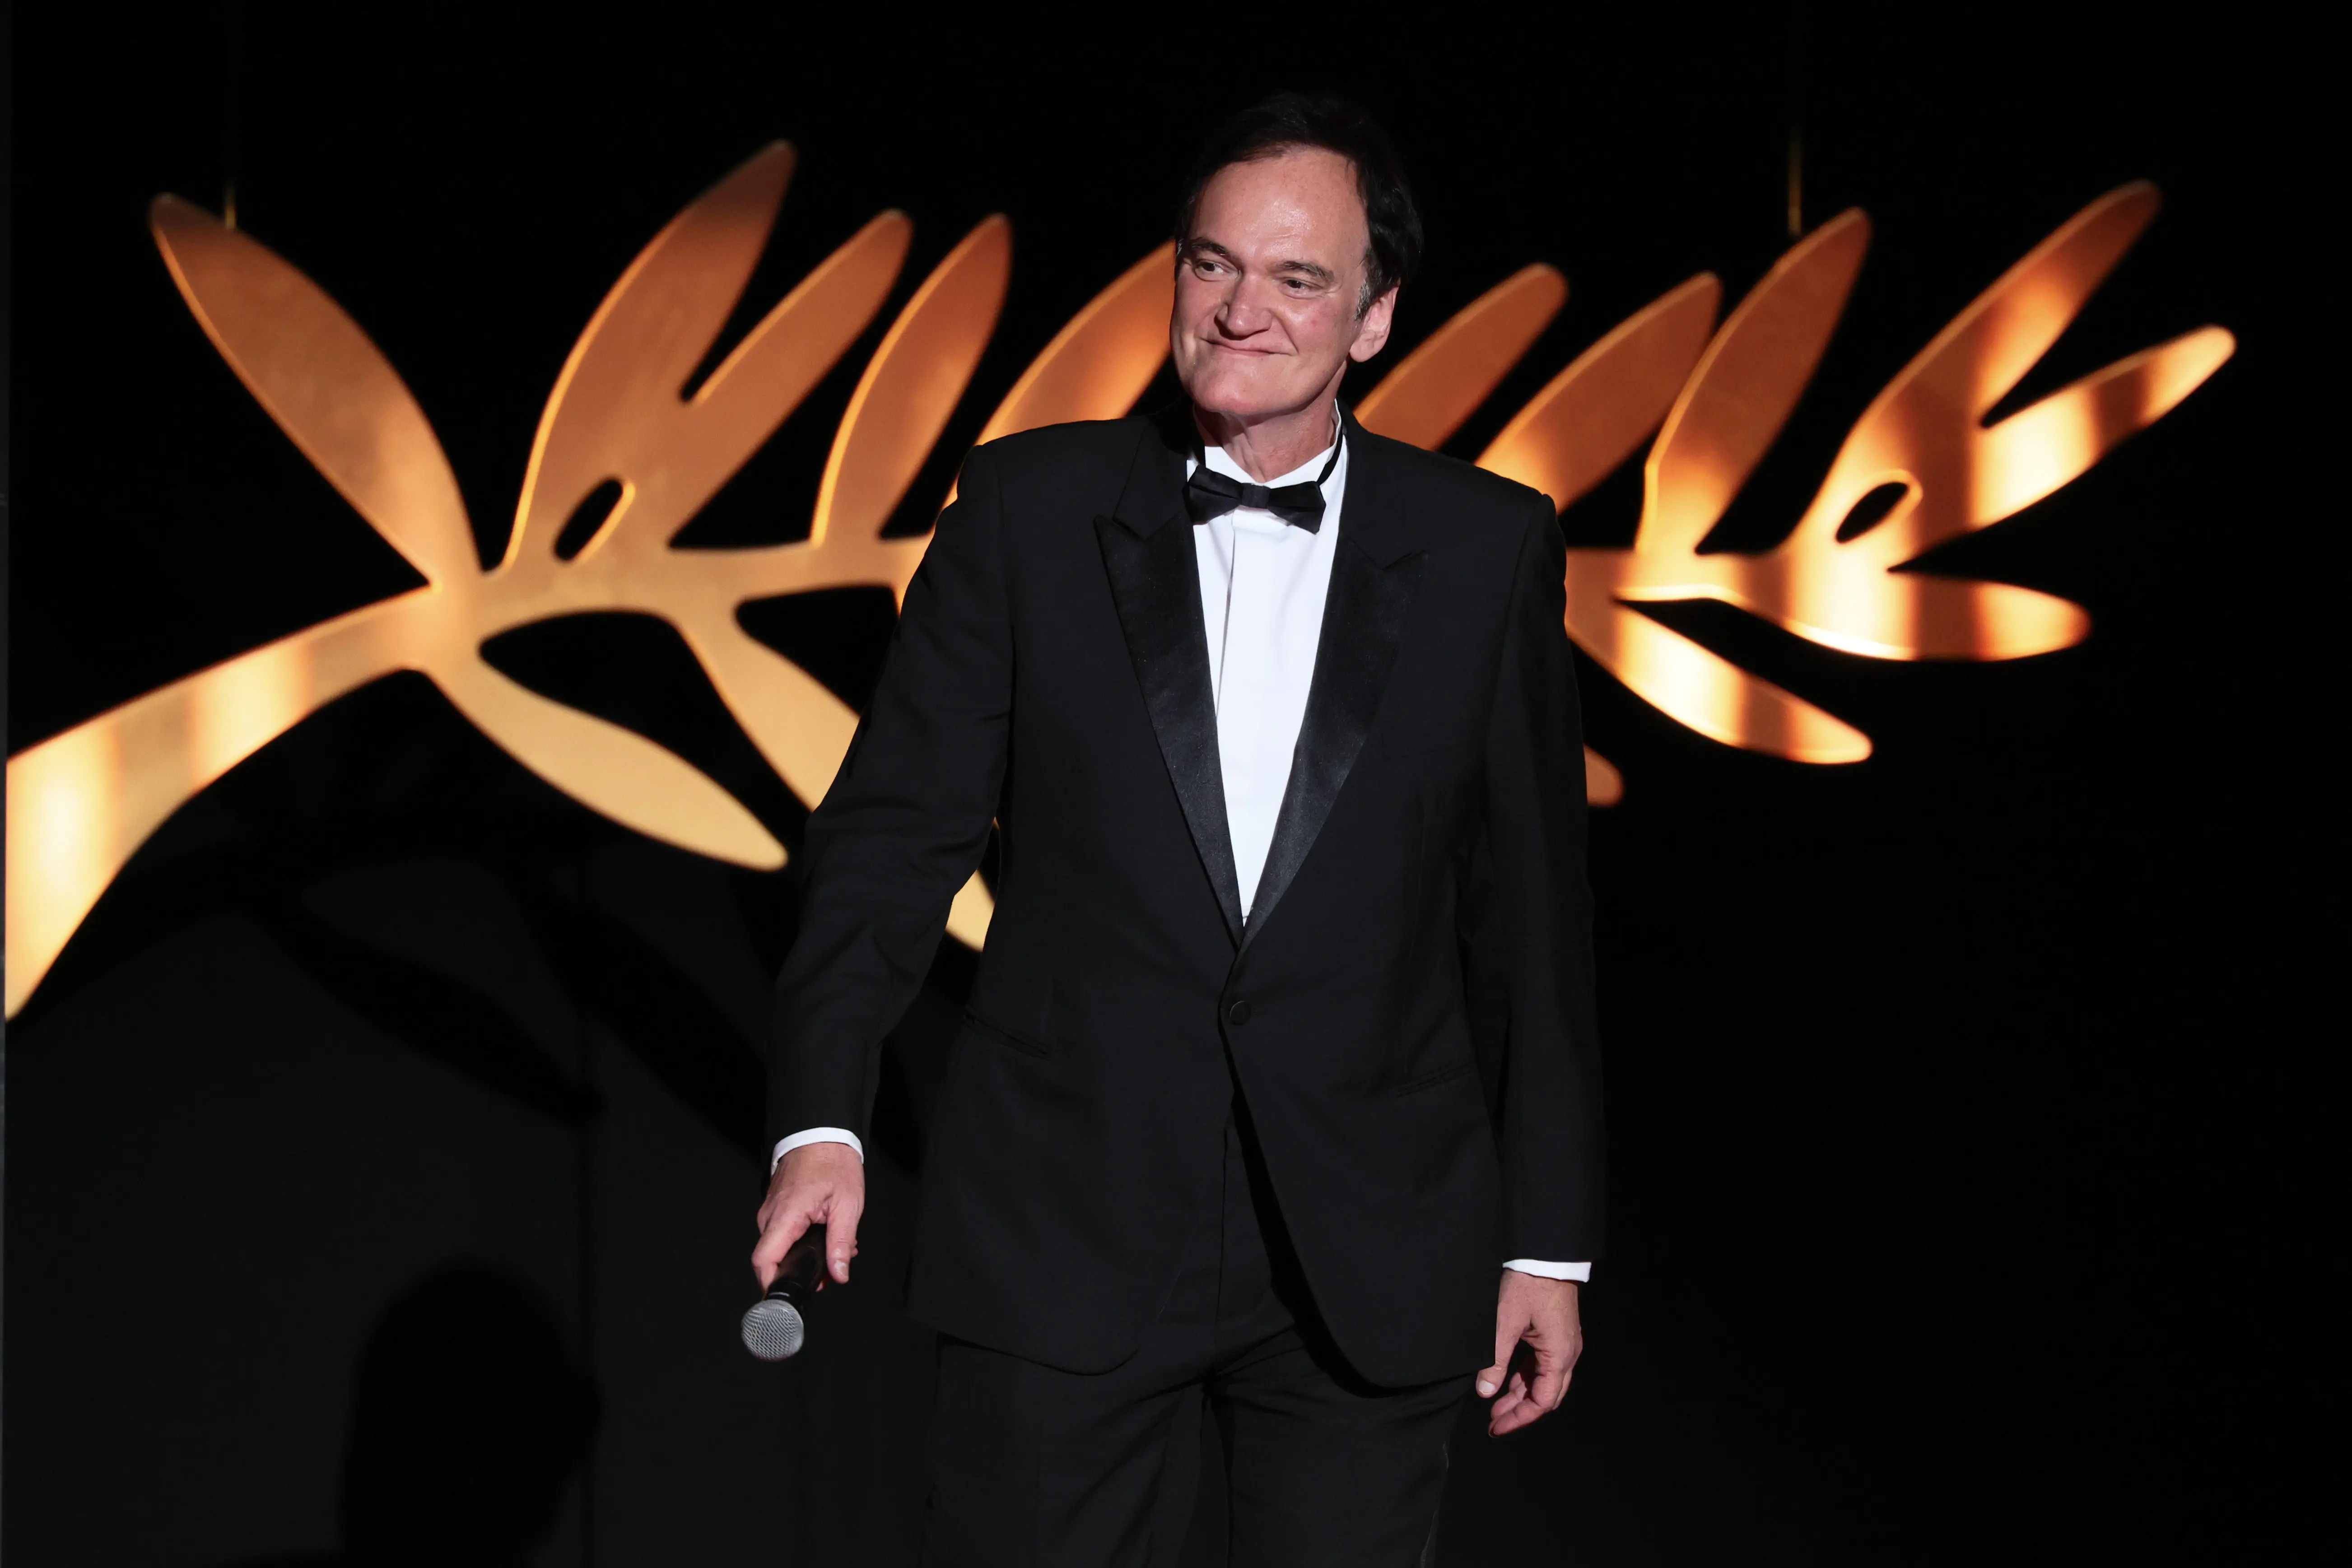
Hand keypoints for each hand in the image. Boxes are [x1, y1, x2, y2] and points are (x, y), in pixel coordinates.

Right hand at [751, 1142, 864, 1289]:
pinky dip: (800, 1241)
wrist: (820, 1134)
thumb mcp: (847, 1205)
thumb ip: (841, 1242)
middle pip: (773, 1259)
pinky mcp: (775, 1208)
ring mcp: (770, 1211)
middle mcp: (770, 1216)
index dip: (772, 1284)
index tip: (788, 1295)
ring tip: (834, 1250)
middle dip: (799, 1271)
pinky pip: (782, 1234)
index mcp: (785, 1216)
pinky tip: (823, 1236)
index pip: (764, 1261)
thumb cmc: (833, 1163)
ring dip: (803, 1255)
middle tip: (830, 1272)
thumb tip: (839, 1273)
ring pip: (779, 1247)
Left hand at [1477, 1272, 1581, 1435]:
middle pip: (1545, 1395)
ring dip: (1520, 1394)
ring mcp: (1562, 1344)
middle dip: (1519, 1411)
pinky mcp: (1555, 1334)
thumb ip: (1495, 1360)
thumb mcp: (1505, 1324)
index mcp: (1559, 1356)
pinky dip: (1524, 1376)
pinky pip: (1541, 1364)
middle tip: (1493, 1422)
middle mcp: (1566, 1354)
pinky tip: (1507, 1380)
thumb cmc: (1529, 1285)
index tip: (1496, 1427)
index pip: (1543, 1401)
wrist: (1546, 1256)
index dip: (1519, 1418)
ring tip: (1495, 1405)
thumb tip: (1485, 1392)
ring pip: (1542, 1380)